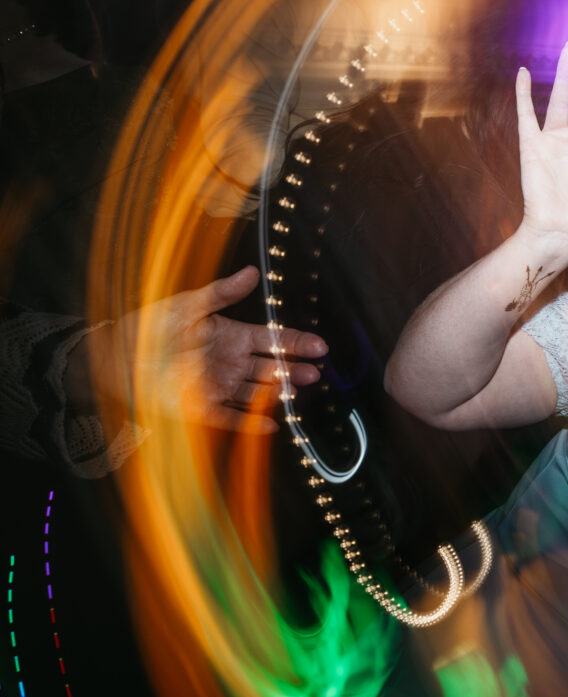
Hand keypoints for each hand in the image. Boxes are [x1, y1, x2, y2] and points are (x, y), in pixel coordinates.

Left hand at [79, 266, 326, 432]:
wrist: (120, 352)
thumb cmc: (153, 325)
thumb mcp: (190, 303)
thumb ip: (223, 292)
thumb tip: (252, 272)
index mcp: (234, 336)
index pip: (273, 340)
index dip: (296, 343)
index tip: (318, 346)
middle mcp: (232, 363)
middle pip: (272, 369)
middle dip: (294, 370)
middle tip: (313, 372)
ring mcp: (220, 386)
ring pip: (258, 393)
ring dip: (278, 393)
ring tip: (296, 390)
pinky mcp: (203, 407)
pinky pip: (232, 417)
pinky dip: (250, 421)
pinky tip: (270, 423)